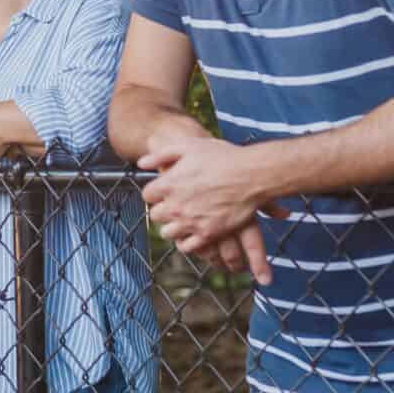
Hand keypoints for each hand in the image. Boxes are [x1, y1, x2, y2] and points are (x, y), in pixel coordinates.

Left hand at [139, 134, 284, 283]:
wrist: (252, 174)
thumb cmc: (222, 156)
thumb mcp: (188, 146)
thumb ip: (161, 154)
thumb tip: (141, 163)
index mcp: (168, 184)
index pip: (147, 196)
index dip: (156, 193)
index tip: (165, 191)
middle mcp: (175, 205)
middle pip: (155, 216)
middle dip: (163, 210)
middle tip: (174, 205)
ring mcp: (190, 222)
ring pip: (168, 233)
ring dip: (173, 227)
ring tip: (183, 220)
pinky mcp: (207, 234)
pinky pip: (187, 246)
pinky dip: (187, 242)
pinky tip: (192, 234)